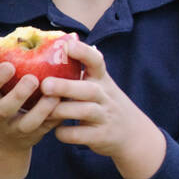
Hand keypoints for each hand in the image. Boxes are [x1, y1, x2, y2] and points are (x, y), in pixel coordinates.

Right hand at [0, 28, 65, 153]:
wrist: (1, 139)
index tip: (9, 66)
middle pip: (4, 109)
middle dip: (18, 95)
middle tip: (33, 79)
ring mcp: (15, 129)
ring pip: (27, 123)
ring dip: (41, 110)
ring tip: (54, 94)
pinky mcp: (33, 137)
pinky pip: (45, 129)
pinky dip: (55, 118)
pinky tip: (65, 103)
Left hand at [39, 38, 144, 158]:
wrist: (133, 135)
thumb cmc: (105, 104)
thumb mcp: (100, 85)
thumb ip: (83, 71)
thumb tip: (60, 42)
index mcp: (102, 80)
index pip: (97, 61)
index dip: (83, 52)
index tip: (67, 45)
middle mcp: (106, 96)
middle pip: (88, 89)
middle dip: (66, 86)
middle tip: (45, 85)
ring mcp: (105, 117)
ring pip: (85, 111)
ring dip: (63, 110)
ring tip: (45, 110)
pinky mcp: (102, 136)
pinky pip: (81, 135)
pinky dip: (66, 133)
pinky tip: (56, 131)